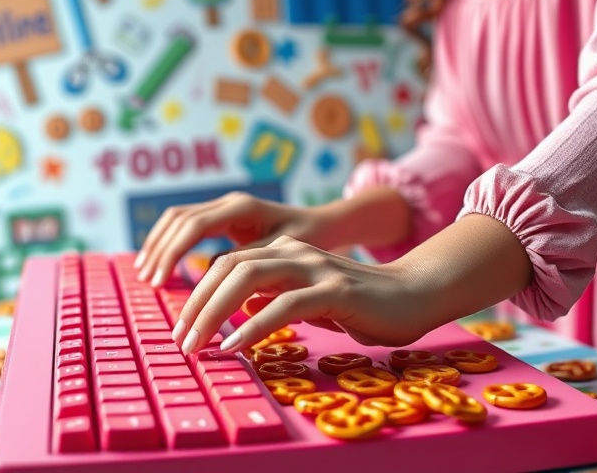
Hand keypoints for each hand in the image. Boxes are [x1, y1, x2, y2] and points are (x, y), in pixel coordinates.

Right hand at [136, 192, 332, 286]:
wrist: (325, 224)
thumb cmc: (312, 239)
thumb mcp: (283, 252)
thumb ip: (248, 259)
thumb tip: (210, 272)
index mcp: (243, 208)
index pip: (194, 226)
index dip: (173, 253)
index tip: (160, 280)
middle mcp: (229, 202)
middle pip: (179, 219)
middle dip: (160, 250)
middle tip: (148, 281)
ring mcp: (225, 207)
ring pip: (178, 219)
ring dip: (159, 245)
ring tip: (147, 275)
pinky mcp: (224, 217)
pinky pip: (187, 226)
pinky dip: (170, 244)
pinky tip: (162, 266)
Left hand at [171, 235, 435, 354]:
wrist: (416, 295)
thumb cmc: (361, 303)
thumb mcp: (308, 297)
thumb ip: (274, 296)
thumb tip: (235, 311)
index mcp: (285, 251)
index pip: (227, 264)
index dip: (198, 294)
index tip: (183, 328)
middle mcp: (295, 252)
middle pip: (229, 266)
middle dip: (196, 303)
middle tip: (179, 340)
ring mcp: (316, 269)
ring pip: (249, 278)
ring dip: (215, 313)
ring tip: (196, 346)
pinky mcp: (336, 291)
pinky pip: (285, 305)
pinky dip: (255, 326)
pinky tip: (235, 346)